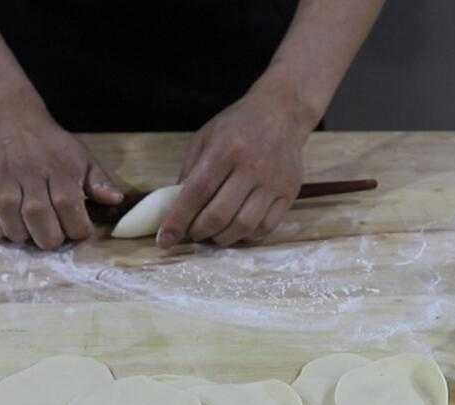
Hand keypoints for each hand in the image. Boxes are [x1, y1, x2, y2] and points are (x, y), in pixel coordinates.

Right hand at [0, 110, 121, 249]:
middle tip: (54, 238)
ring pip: (11, 219)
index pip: (69, 206)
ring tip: (32, 234)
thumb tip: (116, 200)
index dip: (77, 228)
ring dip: (23, 235)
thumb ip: (99, 182)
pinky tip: (9, 228)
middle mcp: (30, 174)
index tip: (80, 231)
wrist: (10, 121)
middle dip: (50, 238)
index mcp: (59, 169)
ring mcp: (4, 180)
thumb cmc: (52, 146)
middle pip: (38, 217)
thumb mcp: (82, 158)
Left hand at [157, 78, 312, 247]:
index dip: (178, 220)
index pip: (197, 193)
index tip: (165, 240)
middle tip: (192, 233)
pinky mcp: (289, 193)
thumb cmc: (237, 126)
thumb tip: (174, 209)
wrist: (281, 113)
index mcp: (224, 150)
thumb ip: (189, 172)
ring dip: (221, 238)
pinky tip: (236, 230)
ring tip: (213, 234)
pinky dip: (246, 236)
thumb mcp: (205, 138)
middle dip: (198, 232)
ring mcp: (273, 182)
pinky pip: (266, 227)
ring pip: (243, 226)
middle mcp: (251, 167)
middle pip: (219, 215)